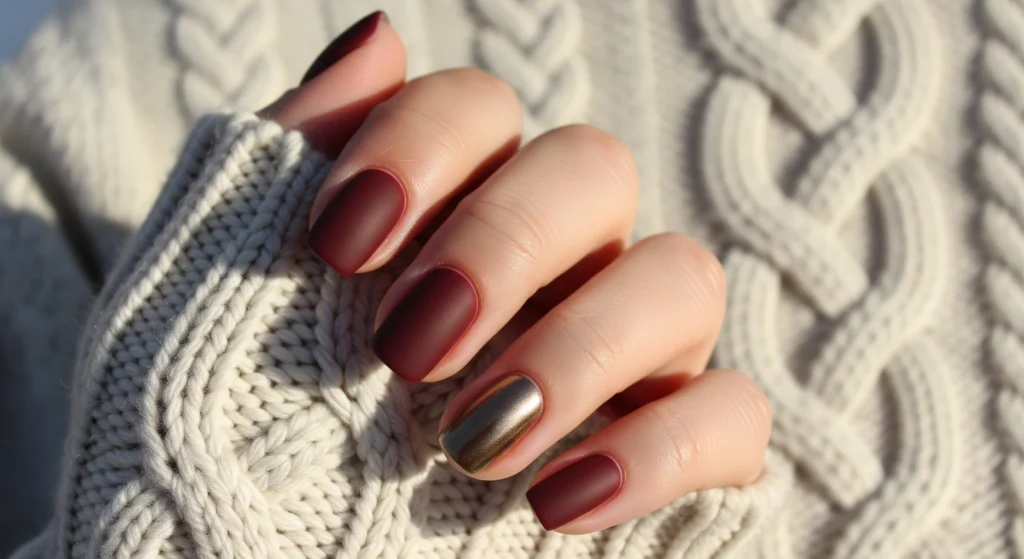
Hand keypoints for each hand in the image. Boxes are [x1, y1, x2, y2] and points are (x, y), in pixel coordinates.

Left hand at [262, 11, 770, 533]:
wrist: (258, 556)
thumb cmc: (235, 434)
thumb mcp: (221, 290)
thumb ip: (286, 163)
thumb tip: (377, 38)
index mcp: (451, 210)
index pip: (479, 109)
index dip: (419, 149)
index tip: (340, 247)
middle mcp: (554, 262)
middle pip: (594, 169)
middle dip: (504, 245)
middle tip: (409, 350)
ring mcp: (625, 353)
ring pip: (682, 278)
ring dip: (577, 349)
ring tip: (472, 444)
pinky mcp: (676, 452)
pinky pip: (731, 415)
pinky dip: (659, 450)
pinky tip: (556, 503)